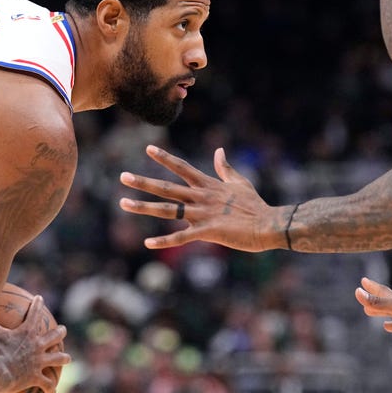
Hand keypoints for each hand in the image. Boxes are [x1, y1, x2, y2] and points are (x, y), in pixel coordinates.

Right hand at [0, 296, 70, 392]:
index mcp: (26, 333)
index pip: (34, 314)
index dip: (37, 305)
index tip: (39, 298)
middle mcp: (37, 346)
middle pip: (53, 336)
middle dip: (59, 332)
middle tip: (62, 330)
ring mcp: (38, 363)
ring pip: (57, 359)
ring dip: (63, 358)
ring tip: (68, 358)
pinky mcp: (36, 378)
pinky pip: (47, 385)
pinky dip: (50, 390)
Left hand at [118, 145, 282, 250]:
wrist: (269, 224)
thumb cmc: (255, 205)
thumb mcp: (239, 182)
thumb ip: (225, 168)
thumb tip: (219, 151)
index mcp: (208, 185)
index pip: (182, 168)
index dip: (165, 158)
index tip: (148, 149)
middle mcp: (201, 197)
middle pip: (167, 188)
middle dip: (143, 182)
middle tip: (123, 176)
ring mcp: (202, 214)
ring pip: (167, 210)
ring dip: (144, 207)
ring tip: (124, 203)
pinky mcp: (207, 231)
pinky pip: (181, 238)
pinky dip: (164, 241)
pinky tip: (148, 243)